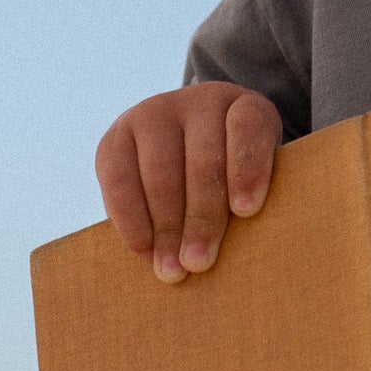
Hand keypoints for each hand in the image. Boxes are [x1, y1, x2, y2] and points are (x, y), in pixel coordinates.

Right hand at [95, 82, 281, 283]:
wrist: (185, 144)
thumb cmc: (232, 173)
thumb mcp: (253, 173)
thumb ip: (250, 198)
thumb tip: (245, 249)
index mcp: (245, 106)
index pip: (248, 127)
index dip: (248, 167)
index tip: (247, 211)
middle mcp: (200, 101)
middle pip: (203, 159)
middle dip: (201, 217)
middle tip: (200, 263)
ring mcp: (155, 113)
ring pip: (160, 171)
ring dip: (166, 227)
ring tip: (172, 269)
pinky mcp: (117, 135)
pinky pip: (119, 179)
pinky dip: (131, 219)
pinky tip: (143, 250)